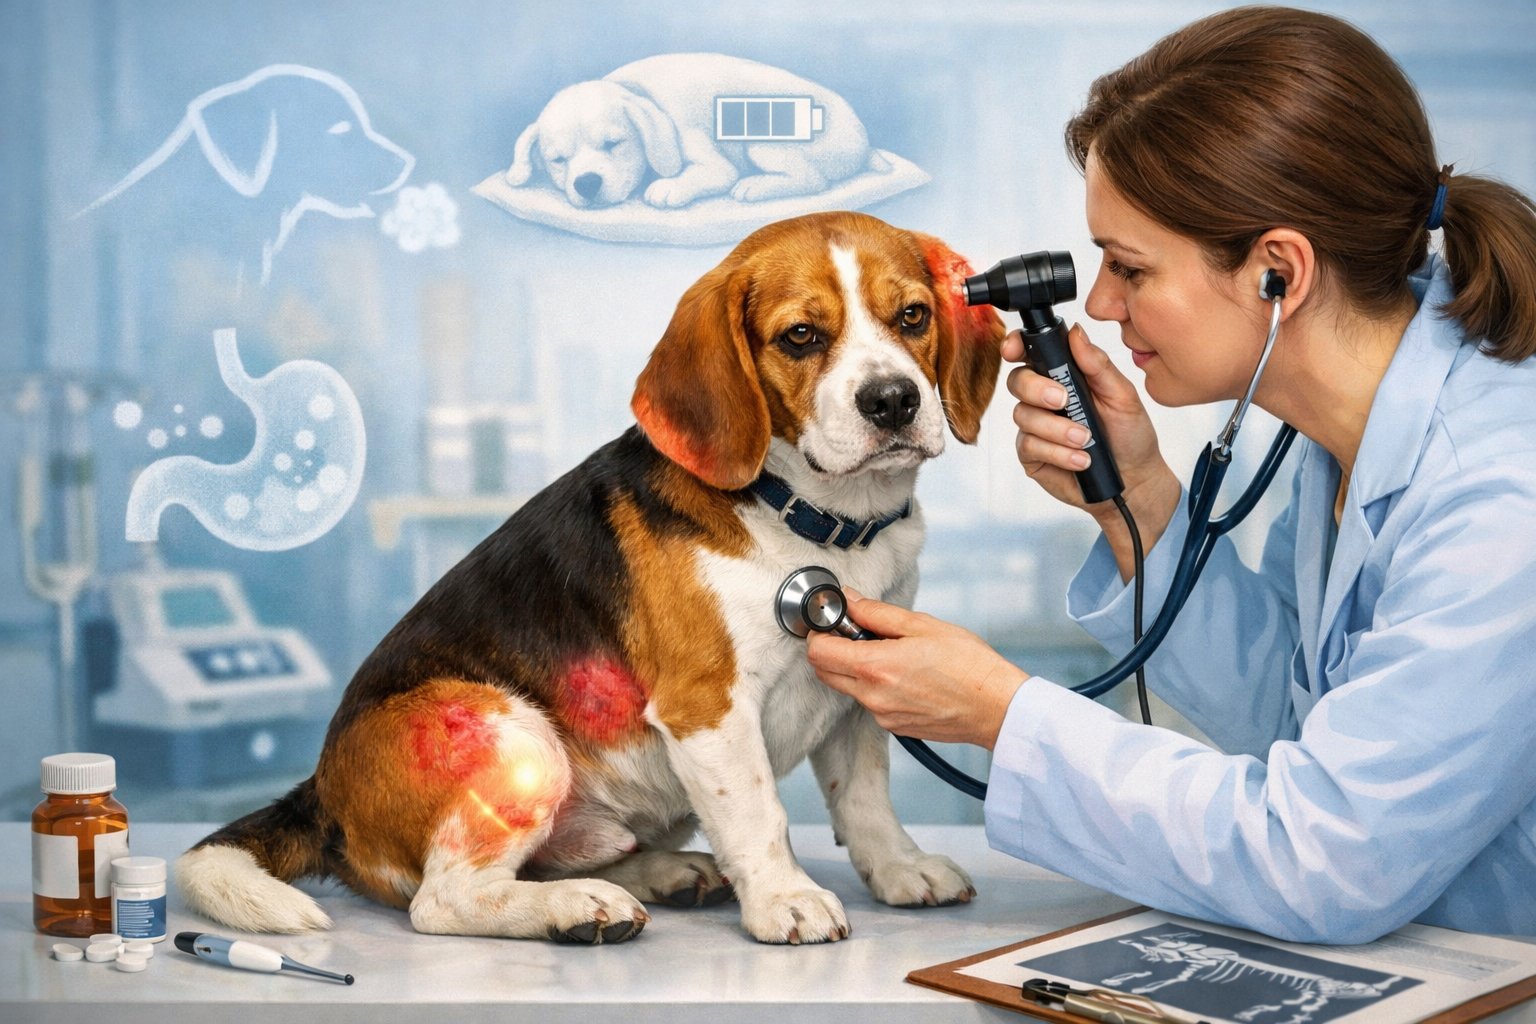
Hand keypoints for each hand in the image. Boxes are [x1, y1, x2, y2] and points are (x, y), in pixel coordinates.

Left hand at [805, 591, 1027, 750]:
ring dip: (856, 667)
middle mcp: (872, 696)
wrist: (997, 708)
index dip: (821, 631)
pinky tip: (905, 674)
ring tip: (893, 653)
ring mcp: (882, 715)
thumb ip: (877, 613)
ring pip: (847, 687)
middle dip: (832, 649)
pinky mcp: (894, 727)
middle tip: (861, 632)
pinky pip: (870, 702)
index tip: (836, 620)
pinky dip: (875, 685)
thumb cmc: (969, 664)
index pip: (819, 651)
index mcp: (876, 667)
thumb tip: (848, 600)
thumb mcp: (922, 625)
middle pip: (824, 672)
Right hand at [1003, 323, 1181, 573]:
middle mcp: (1044, 397)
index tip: (1014, 349)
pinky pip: (1030, 446)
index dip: (1015, 345)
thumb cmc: (1130, 434)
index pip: (1030, 352)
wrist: (1134, 478)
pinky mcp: (1032, 454)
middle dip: (1038, 389)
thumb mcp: (1122, 395)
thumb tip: (1076, 332)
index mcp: (1064, 374)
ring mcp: (1035, 426)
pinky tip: (1079, 459)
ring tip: (1085, 440)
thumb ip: (1098, 364)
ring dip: (1056, 429)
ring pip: (1024, 416)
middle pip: (1018, 380)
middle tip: (1063, 401)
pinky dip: (1057, 452)